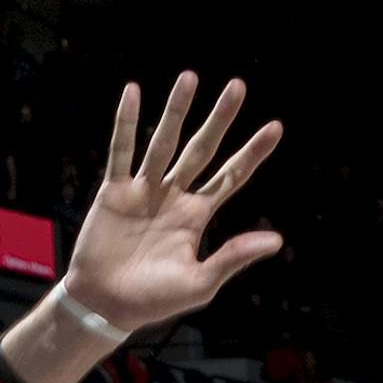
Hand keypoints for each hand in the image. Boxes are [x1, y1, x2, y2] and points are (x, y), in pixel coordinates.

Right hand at [60, 72, 283, 329]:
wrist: (106, 306)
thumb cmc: (154, 300)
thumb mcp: (201, 283)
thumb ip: (234, 257)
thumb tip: (276, 240)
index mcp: (198, 216)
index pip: (232, 176)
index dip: (253, 152)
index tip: (276, 126)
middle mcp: (174, 196)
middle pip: (202, 149)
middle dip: (220, 119)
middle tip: (238, 86)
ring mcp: (144, 190)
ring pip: (164, 142)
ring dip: (177, 110)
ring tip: (190, 77)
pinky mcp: (114, 191)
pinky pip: (122, 151)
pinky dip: (126, 123)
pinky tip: (133, 92)